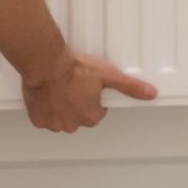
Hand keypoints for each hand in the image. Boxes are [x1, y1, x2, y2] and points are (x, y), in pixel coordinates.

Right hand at [20, 50, 158, 132]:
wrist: (47, 63)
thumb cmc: (74, 68)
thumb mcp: (108, 74)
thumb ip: (130, 87)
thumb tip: (149, 93)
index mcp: (91, 117)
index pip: (96, 110)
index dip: (92, 96)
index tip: (87, 84)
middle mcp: (72, 125)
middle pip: (78, 115)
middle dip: (76, 102)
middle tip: (72, 84)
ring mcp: (54, 123)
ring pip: (60, 117)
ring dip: (60, 105)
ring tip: (59, 87)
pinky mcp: (38, 119)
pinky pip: (44, 117)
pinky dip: (45, 108)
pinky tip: (48, 93)